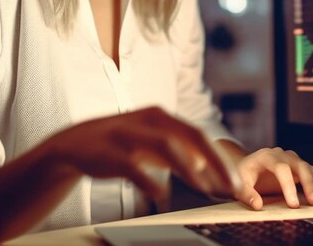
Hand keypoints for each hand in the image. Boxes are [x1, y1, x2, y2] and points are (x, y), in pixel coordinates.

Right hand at [50, 107, 239, 199]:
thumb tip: (212, 173)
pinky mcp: (109, 151)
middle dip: (216, 160)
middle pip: (190, 134)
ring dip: (189, 166)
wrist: (74, 145)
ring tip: (204, 187)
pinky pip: (132, 165)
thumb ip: (181, 155)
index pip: (199, 135)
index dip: (221, 158)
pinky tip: (160, 194)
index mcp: (161, 117)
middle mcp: (149, 119)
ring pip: (166, 143)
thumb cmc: (121, 146)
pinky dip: (148, 179)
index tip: (238, 184)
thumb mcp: (153, 147)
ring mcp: (129, 133)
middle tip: (233, 187)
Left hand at [234, 147, 312, 209]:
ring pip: (307, 168)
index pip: (281, 168)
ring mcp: (290, 159)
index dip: (288, 186)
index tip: (293, 204)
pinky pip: (310, 173)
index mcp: (266, 156)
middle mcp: (280, 155)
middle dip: (308, 183)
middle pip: (298, 165)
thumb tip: (257, 204)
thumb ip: (246, 193)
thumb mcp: (238, 183)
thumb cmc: (242, 174)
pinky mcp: (296, 167)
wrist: (245, 166)